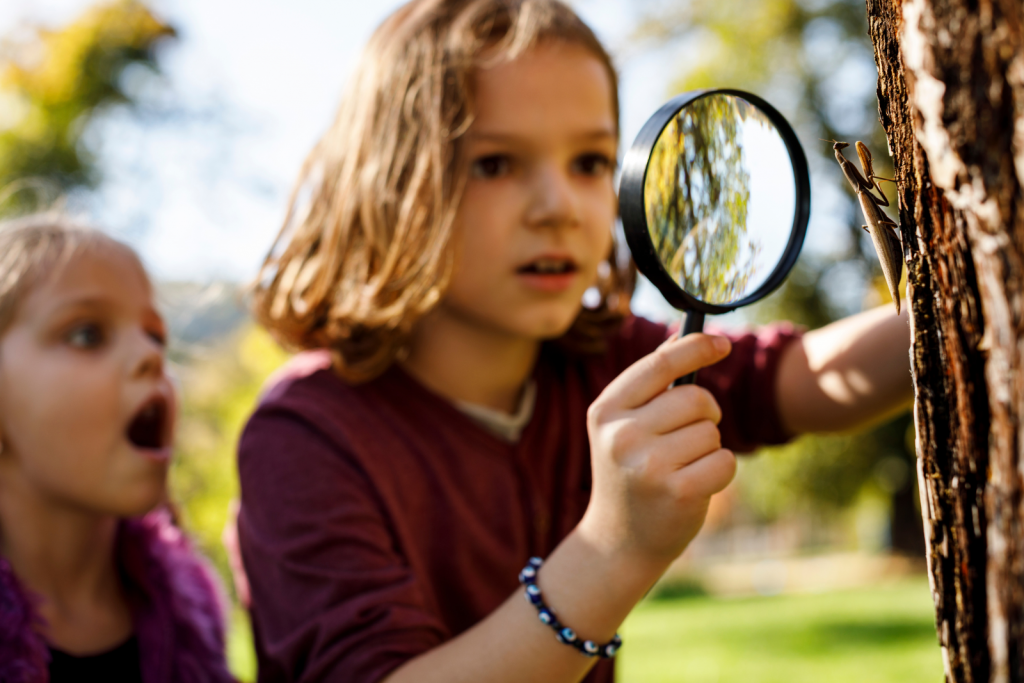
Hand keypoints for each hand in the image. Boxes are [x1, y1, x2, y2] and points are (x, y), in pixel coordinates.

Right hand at [580, 333, 736, 568]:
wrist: (618, 540)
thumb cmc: (630, 472)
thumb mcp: (623, 426)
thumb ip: (650, 386)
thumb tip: (685, 338)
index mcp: (606, 410)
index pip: (659, 364)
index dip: (696, 347)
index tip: (723, 344)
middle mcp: (622, 435)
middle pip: (696, 398)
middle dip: (705, 414)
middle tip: (689, 436)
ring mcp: (648, 465)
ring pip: (711, 431)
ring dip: (708, 447)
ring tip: (681, 467)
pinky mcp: (677, 492)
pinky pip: (725, 461)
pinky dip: (720, 471)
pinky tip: (695, 485)